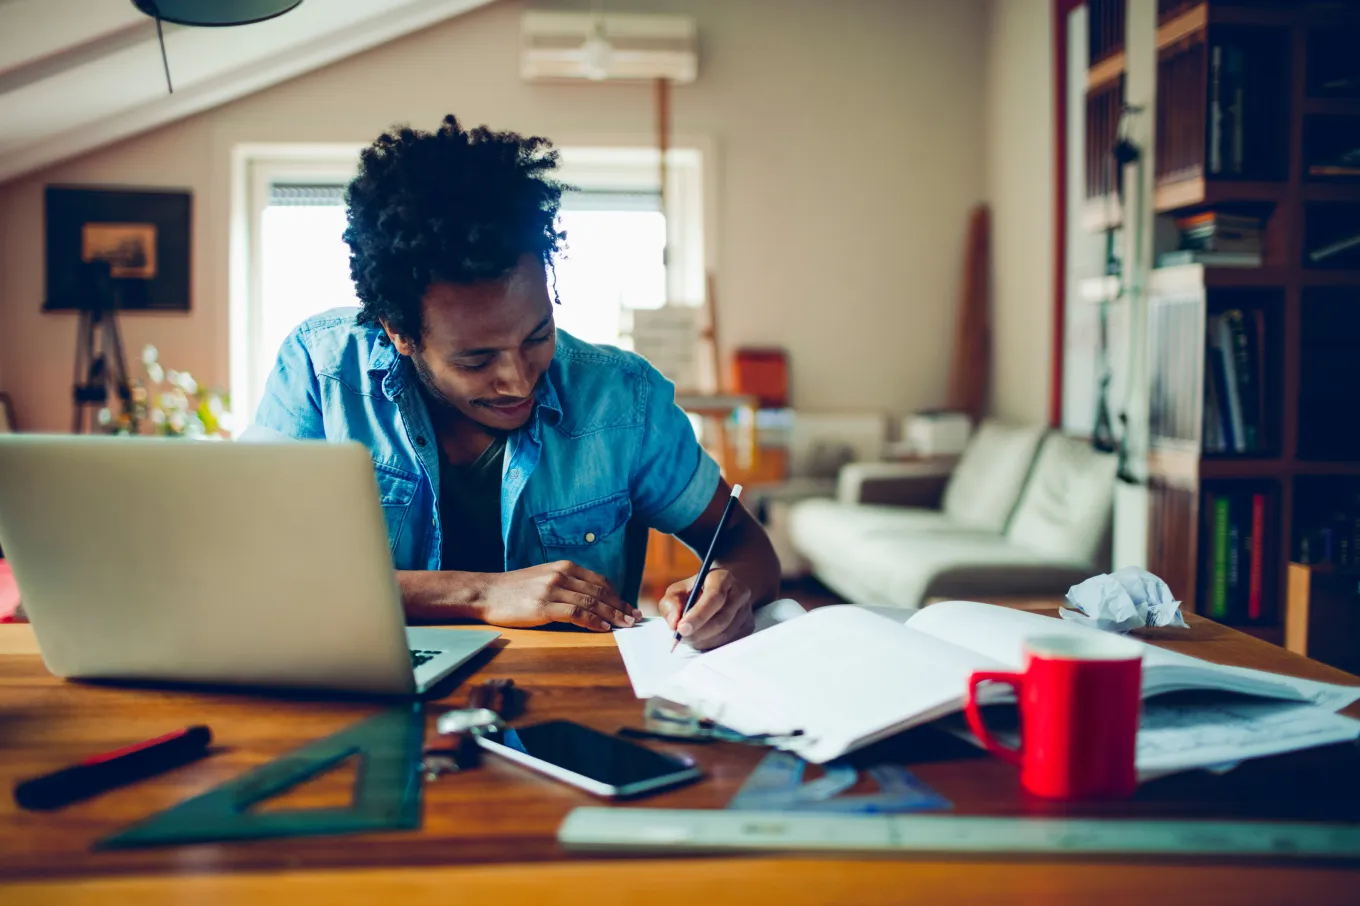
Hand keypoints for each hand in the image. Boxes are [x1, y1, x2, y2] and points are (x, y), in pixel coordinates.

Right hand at [477, 561, 641, 630]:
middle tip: (634, 618)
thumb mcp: (543, 578)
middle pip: (600, 592)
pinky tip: (604, 628)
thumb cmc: (513, 589)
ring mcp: (553, 589)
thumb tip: (590, 600)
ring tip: (625, 625)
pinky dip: (594, 621)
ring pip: (592, 603)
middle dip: (620, 606)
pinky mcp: (544, 606)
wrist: (486, 592)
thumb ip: (565, 584)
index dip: (617, 595)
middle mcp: (561, 575)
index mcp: (563, 567)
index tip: (628, 606)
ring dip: (612, 615)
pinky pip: (577, 613)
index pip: (599, 581)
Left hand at [659, 568, 753, 650]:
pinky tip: (702, 639)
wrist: (718, 591)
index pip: (714, 597)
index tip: (681, 629)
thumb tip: (674, 623)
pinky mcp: (748, 626)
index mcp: (722, 578)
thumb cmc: (695, 592)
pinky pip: (730, 642)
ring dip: (703, 640)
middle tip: (681, 637)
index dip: (698, 615)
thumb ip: (671, 604)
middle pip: (722, 619)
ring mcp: (746, 610)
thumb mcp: (678, 591)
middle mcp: (739, 592)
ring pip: (725, 634)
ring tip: (689, 637)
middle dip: (698, 632)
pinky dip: (711, 645)